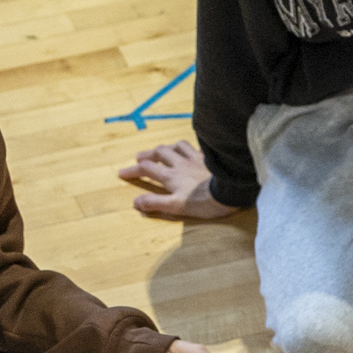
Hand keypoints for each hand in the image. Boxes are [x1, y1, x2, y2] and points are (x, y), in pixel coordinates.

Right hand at [118, 140, 239, 219]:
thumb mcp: (176, 207)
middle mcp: (180, 164)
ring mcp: (196, 159)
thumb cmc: (204, 202)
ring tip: (163, 151)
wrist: (230, 192)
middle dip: (147, 154)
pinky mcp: (210, 159)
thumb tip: (135, 202)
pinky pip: (197, 148)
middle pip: (159, 152)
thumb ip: (155, 203)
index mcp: (171, 176)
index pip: (146, 169)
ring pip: (177, 146)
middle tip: (139, 158)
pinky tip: (192, 152)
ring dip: (167, 148)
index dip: (132, 170)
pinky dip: (189, 148)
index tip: (122, 173)